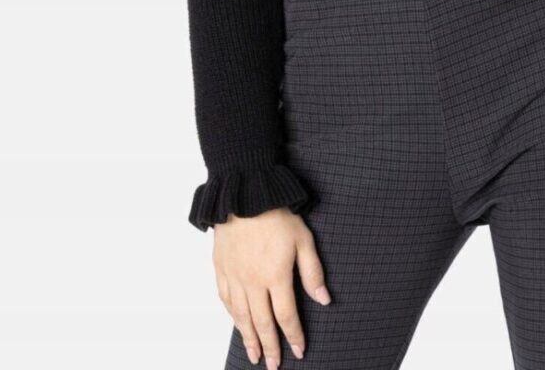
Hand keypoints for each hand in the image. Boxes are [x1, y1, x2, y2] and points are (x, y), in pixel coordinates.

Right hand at [213, 206, 330, 365]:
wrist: (245, 193)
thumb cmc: (276, 213)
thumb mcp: (303, 239)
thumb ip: (312, 272)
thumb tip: (324, 300)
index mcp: (276, 276)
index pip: (286, 316)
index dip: (294, 336)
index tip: (299, 350)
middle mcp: (253, 282)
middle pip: (262, 323)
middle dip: (270, 347)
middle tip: (274, 365)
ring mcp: (234, 276)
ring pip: (241, 316)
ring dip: (249, 338)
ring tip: (254, 355)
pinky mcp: (221, 268)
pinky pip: (225, 299)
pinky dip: (232, 316)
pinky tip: (237, 323)